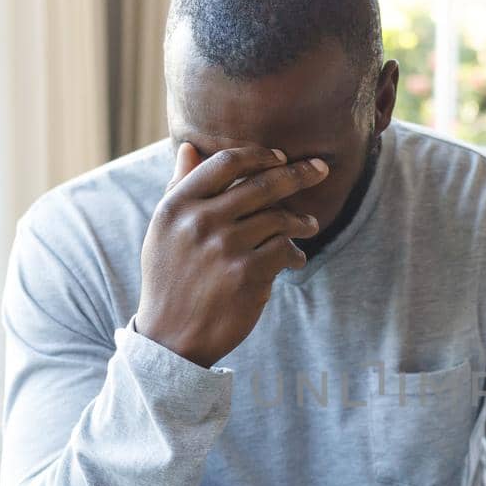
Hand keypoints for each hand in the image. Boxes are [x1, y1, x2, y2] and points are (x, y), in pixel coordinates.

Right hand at [135, 142, 329, 366]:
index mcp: (177, 205)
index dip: (259, 155)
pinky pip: (285, 249)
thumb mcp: (164, 231)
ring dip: (301, 221)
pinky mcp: (247, 275)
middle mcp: (200, 221)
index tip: (281, 157)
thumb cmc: (170, 279)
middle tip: (322, 170)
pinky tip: (296, 259)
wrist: (171, 338)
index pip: (226, 162)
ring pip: (279, 218)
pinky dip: (296, 252)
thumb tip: (189, 146)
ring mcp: (224, 248)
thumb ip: (179, 187)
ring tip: (310, 226)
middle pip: (262, 184)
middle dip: (299, 174)